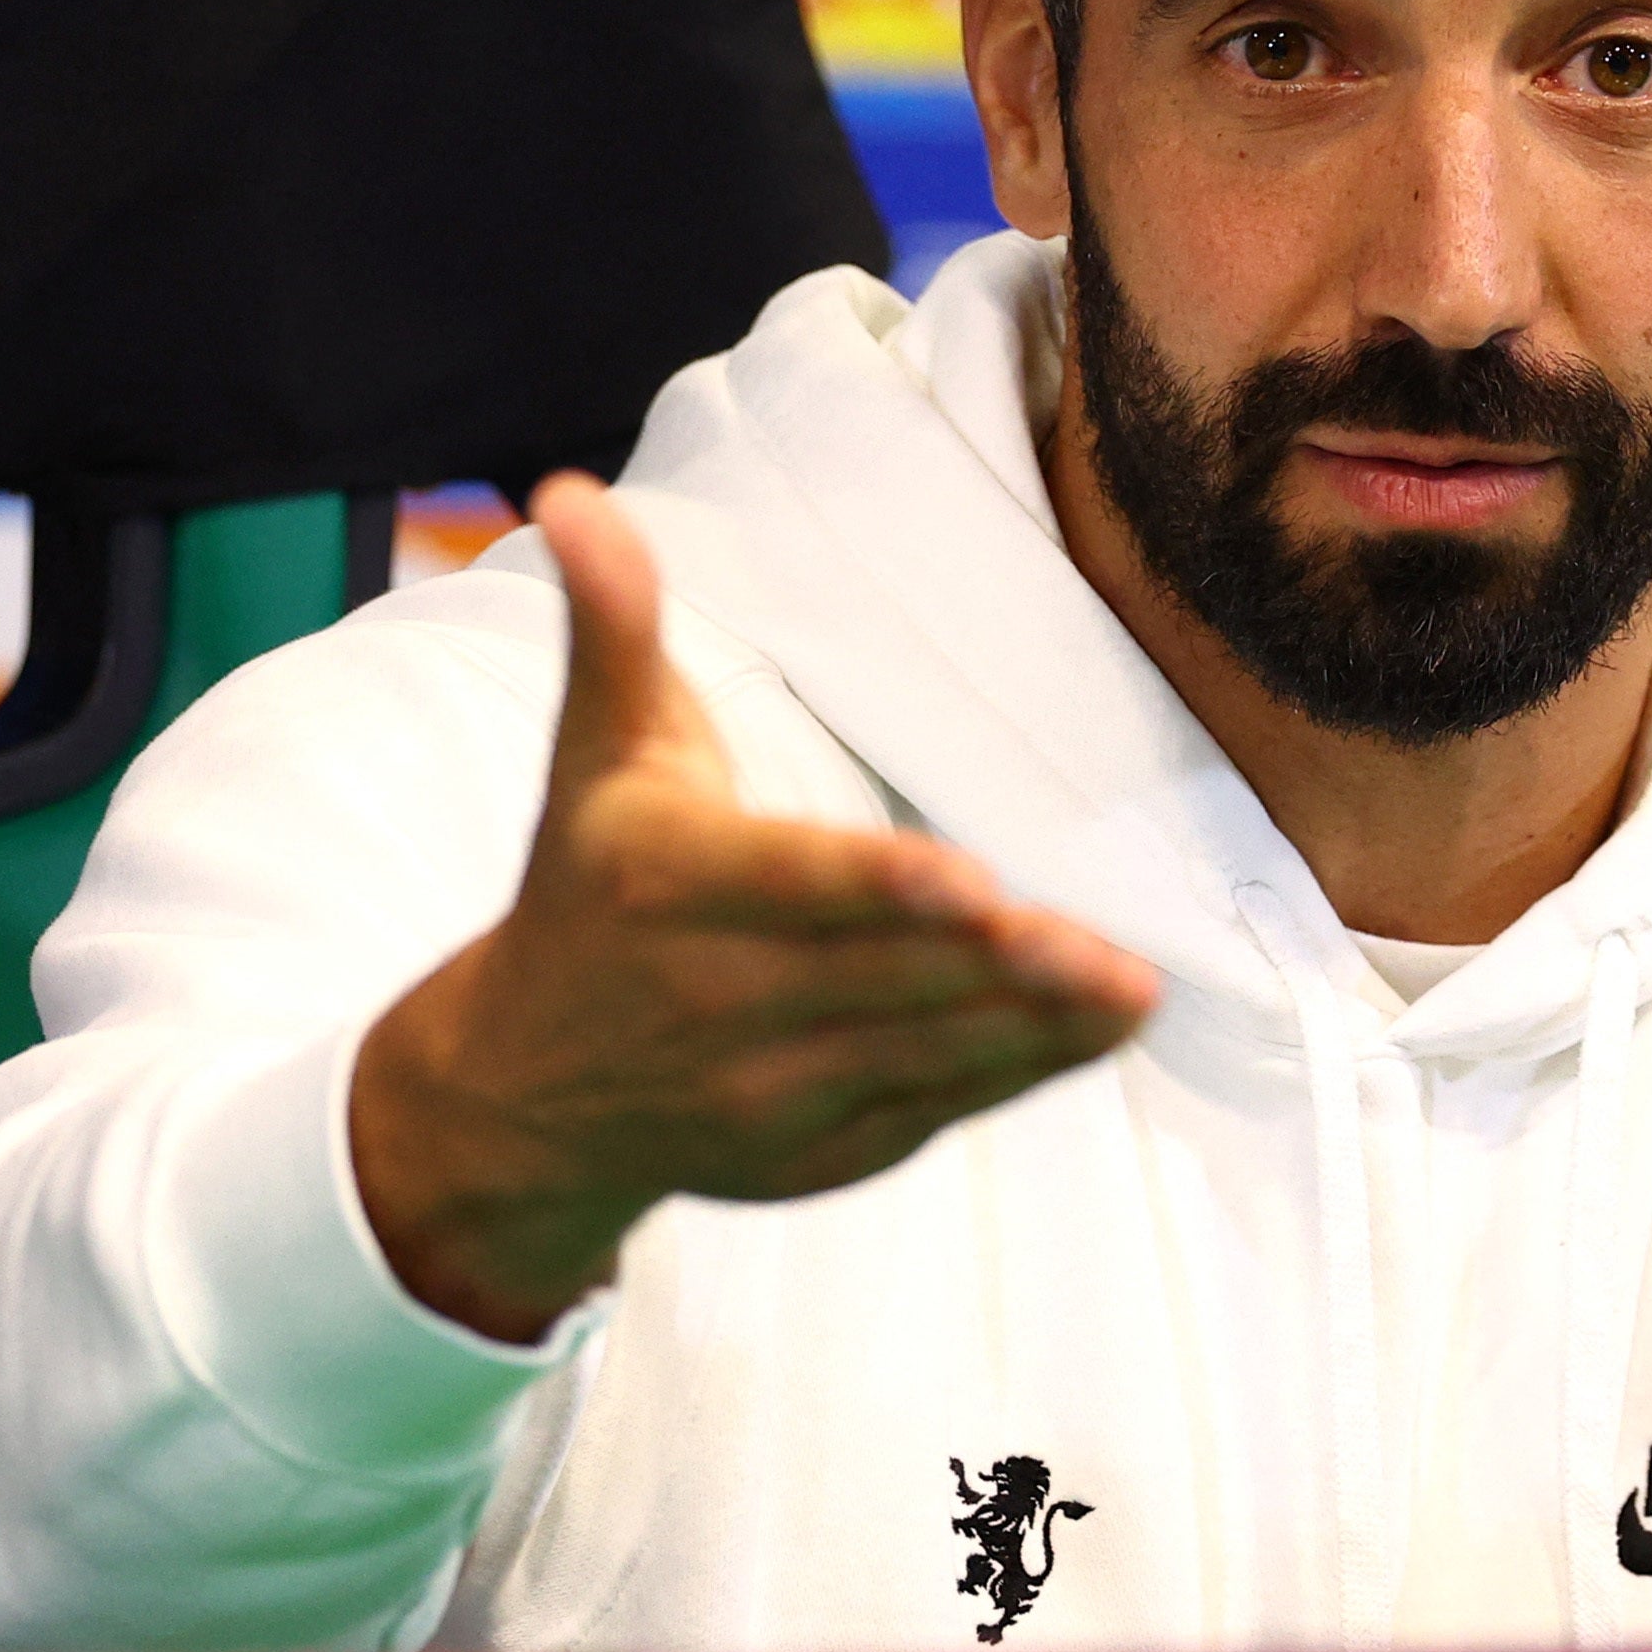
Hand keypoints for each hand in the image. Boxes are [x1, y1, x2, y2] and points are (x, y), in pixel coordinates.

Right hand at [350, 474, 1158, 1340]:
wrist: (520, 1094)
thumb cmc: (587, 884)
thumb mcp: (594, 752)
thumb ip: (613, 623)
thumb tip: (572, 496)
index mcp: (661, 884)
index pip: (791, 884)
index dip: (885, 890)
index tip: (978, 884)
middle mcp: (709, 999)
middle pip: (878, 978)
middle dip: (994, 968)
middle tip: (1103, 948)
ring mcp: (761, 1094)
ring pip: (918, 1055)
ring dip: (1031, 1028)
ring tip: (1131, 989)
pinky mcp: (810, 1155)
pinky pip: (930, 1110)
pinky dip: (1016, 1075)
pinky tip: (1098, 1029)